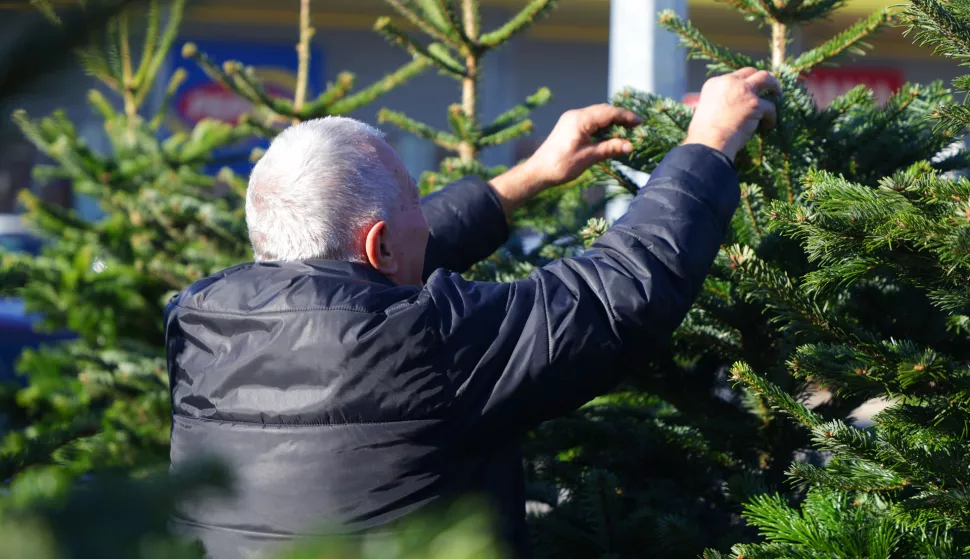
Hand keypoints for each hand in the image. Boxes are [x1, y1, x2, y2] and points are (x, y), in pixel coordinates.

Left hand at [489, 104, 640, 216]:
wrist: (538, 171)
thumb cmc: (561, 165)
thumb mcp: (588, 157)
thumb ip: (609, 148)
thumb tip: (630, 145)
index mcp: (580, 119)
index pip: (608, 112)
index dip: (626, 117)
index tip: (640, 123)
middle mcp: (575, 115)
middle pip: (604, 111)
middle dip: (621, 118)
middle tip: (637, 128)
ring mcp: (571, 120)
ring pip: (597, 116)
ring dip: (612, 123)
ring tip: (627, 133)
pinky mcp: (569, 127)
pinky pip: (590, 122)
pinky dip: (602, 127)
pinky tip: (610, 136)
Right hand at [684, 67, 780, 159]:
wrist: (709, 142)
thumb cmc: (704, 133)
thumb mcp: (705, 110)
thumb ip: (718, 102)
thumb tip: (727, 108)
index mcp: (715, 83)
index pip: (734, 77)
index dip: (743, 83)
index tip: (748, 90)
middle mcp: (730, 82)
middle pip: (750, 72)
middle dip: (760, 78)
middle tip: (768, 86)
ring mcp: (744, 91)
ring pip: (765, 78)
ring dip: (774, 84)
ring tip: (778, 94)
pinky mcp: (755, 103)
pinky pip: (770, 107)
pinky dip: (771, 117)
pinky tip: (768, 126)